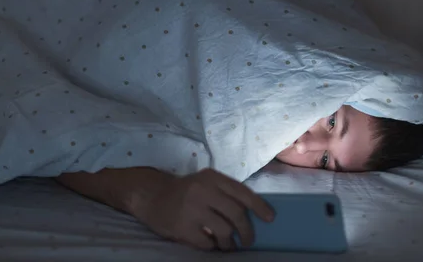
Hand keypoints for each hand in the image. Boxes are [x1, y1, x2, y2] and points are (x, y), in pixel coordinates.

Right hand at [133, 168, 274, 250]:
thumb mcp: (205, 182)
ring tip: (228, 244)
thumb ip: (225, 193)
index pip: (242, 192)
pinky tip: (208, 242)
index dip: (259, 206)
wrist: (152, 196)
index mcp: (211, 178)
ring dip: (230, 242)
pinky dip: (212, 245)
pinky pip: (207, 243)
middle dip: (247, 231)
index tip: (270, 218)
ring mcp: (192, 209)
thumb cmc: (185, 191)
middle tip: (248, 241)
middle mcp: (203, 190)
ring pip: (224, 231)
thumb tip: (254, 213)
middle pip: (236, 214)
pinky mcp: (182, 227)